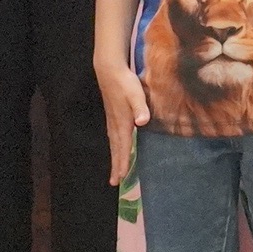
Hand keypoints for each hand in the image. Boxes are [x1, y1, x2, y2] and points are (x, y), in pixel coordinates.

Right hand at [98, 61, 148, 185]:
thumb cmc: (125, 82)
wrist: (109, 70)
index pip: (122, 147)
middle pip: (116, 149)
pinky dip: (114, 146)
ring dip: (114, 157)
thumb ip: (141, 108)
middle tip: (114, 181)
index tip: (120, 177)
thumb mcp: (136, 94)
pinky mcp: (112, 114)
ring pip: (113, 143)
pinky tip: (116, 147)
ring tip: (115, 170)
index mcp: (122, 122)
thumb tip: (143, 121)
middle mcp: (115, 124)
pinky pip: (113, 136)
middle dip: (116, 165)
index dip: (122, 162)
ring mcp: (112, 119)